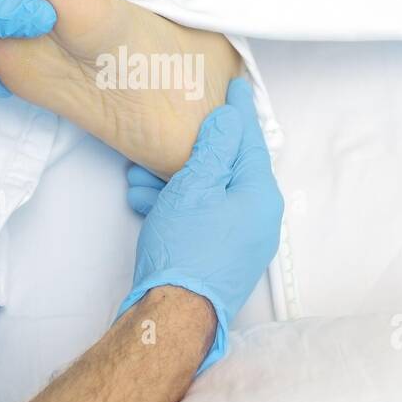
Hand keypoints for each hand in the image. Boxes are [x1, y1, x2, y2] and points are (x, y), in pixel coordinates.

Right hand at [119, 76, 283, 371]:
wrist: (172, 316)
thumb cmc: (185, 250)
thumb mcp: (195, 186)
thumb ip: (215, 148)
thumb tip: (230, 120)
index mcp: (261, 195)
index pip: (250, 140)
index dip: (238, 111)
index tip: (236, 85)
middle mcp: (258, 218)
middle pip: (227, 168)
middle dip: (192, 150)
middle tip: (170, 131)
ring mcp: (241, 240)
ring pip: (208, 194)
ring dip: (175, 179)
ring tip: (140, 171)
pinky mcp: (221, 257)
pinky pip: (202, 217)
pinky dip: (177, 204)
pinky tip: (145, 199)